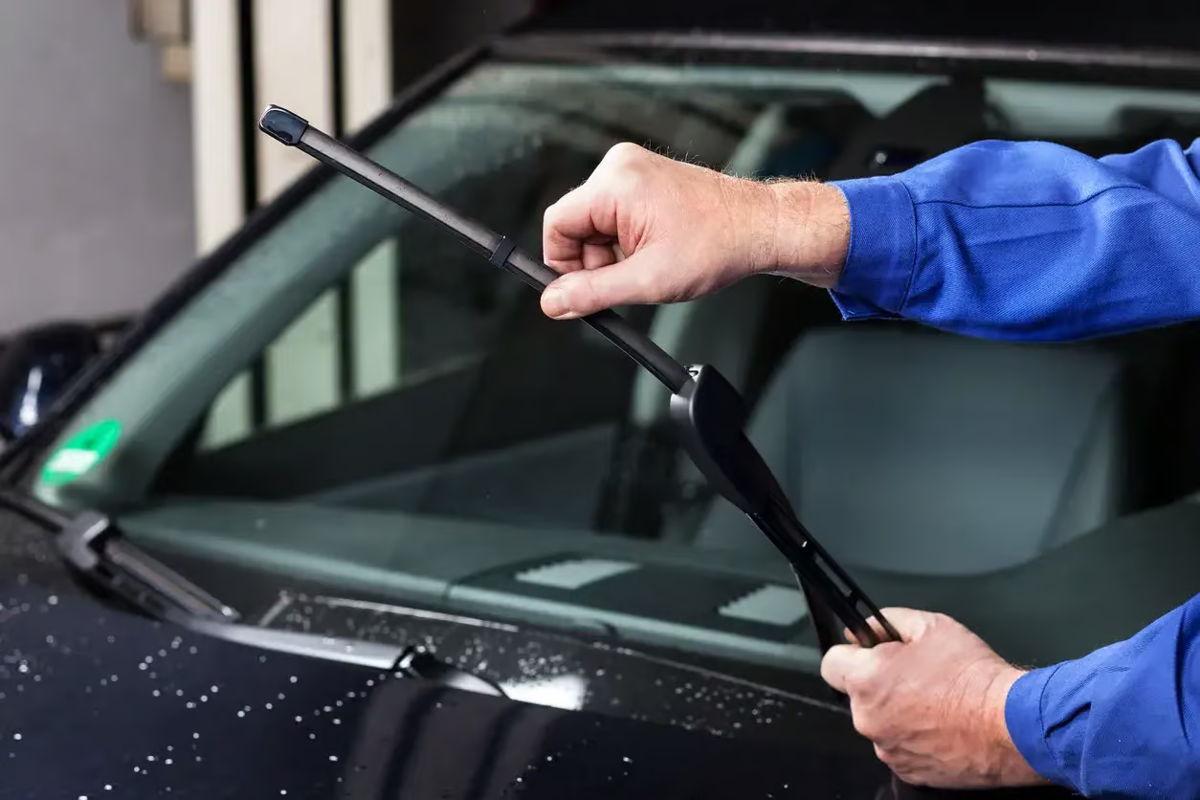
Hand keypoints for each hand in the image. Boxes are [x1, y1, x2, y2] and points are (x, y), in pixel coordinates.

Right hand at [539, 142, 849, 318]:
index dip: (564, 264)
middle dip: (595, 260)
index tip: (582, 289)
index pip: (557, 224)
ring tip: (651, 264)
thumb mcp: (647, 281)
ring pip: (596, 223)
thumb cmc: (718, 245)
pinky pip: (615, 214)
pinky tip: (656, 250)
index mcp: (615, 184)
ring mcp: (633, 169)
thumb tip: (554, 301)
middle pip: (576, 224)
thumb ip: (593, 293)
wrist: (760, 227)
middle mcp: (620, 167)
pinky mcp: (644, 177)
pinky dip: (628, 240)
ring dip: (613, 252)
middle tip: (628, 280)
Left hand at [820, 608, 1045, 788]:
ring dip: (898, 712)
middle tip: (916, 674)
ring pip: (881, 722)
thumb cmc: (973, 677)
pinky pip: (900, 747)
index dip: (850, 653)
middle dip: (879, 683)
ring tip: (936, 702)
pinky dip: (915, 737)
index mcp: (866, 680)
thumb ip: (888, 621)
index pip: (830, 663)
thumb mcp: (931, 625)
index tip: (868, 652)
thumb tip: (868, 627)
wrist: (1012, 725)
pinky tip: (943, 725)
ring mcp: (887, 749)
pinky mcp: (908, 771)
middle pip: (858, 694)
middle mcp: (868, 719)